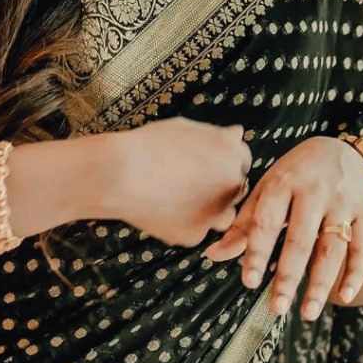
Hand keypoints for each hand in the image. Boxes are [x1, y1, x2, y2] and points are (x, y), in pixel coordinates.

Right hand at [112, 117, 252, 248]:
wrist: (121, 174)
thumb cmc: (150, 145)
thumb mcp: (186, 127)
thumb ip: (217, 134)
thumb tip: (237, 133)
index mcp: (231, 154)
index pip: (242, 160)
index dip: (223, 161)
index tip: (205, 163)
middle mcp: (231, 184)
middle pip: (235, 188)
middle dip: (219, 186)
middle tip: (189, 181)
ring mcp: (215, 212)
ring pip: (222, 215)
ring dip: (210, 209)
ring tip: (178, 197)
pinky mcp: (195, 235)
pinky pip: (196, 231)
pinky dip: (185, 223)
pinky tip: (164, 209)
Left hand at [203, 135, 362, 319]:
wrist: (339, 149)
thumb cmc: (294, 174)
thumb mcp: (266, 189)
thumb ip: (244, 224)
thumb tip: (213, 256)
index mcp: (283, 183)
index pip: (267, 222)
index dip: (256, 252)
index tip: (249, 282)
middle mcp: (314, 192)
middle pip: (301, 240)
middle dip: (289, 277)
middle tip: (277, 307)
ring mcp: (342, 203)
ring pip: (333, 248)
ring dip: (321, 284)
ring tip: (307, 312)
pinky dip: (356, 273)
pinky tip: (344, 296)